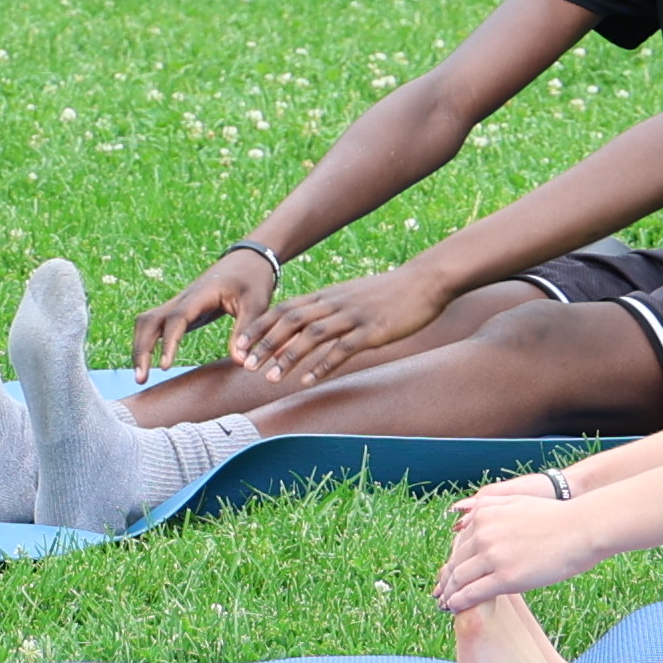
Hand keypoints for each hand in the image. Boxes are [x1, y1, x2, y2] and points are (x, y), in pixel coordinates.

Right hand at [130, 248, 279, 367]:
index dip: (168, 342)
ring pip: (146, 322)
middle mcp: (182, 298)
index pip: (176, 319)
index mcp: (200, 295)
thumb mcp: (257, 305)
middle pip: (149, 321)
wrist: (248, 259)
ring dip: (139, 347)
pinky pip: (154, 325)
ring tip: (141, 376)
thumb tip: (240, 362)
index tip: (165, 366)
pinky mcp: (180, 310)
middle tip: (141, 379)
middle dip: (141, 349)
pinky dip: (146, 342)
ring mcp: (178, 304)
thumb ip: (246, 331)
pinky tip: (149, 363)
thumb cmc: (253, 280)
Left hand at [236, 259, 451, 386]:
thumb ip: (329, 311)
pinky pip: (342, 348)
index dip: (259, 328)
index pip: (283, 310)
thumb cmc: (388, 294)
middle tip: (244, 365)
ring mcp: (352, 316)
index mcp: (326, 296)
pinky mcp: (371, 330)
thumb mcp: (351, 298)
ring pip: (311, 335)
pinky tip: (308, 380)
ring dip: (288, 357)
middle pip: (289, 321)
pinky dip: (322, 365)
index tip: (238, 346)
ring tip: (269, 378)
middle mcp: (333, 304)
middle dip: (264, 344)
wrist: (424, 282)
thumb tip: (307, 328)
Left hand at [434, 481, 595, 609]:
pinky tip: (455, 608)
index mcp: (484, 514)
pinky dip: (460, 602)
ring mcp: (493, 555)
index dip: (452, 562)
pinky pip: (473, 593)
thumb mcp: (517, 501)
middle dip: (446, 580)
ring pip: (459, 579)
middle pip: (455, 562)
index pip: (459, 544)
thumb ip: (492, 506)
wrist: (582, 528)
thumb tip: (471, 514)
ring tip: (446, 604)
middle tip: (440, 593)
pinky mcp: (505, 577)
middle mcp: (483, 533)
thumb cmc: (557, 517)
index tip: (447, 574)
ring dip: (449, 593)